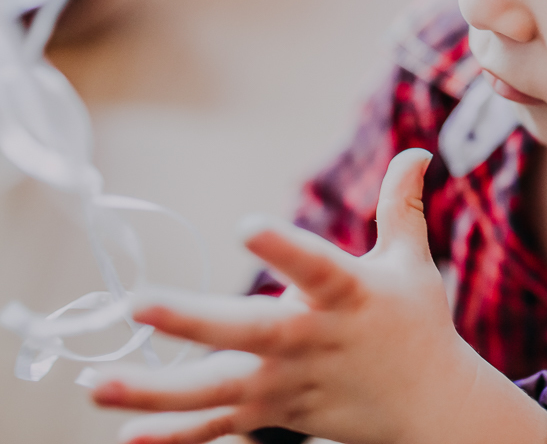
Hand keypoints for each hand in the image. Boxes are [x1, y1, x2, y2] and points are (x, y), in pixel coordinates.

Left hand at [91, 149, 546, 443]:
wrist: (431, 410)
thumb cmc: (416, 325)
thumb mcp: (412, 262)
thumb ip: (401, 205)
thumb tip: (418, 150)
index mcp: (349, 294)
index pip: (316, 267)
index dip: (283, 248)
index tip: (247, 226)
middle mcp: (313, 340)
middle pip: (249, 332)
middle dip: (192, 320)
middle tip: (137, 303)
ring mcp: (288, 382)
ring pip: (218, 388)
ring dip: (155, 390)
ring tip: (96, 383)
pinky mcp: (275, 412)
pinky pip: (218, 427)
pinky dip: (176, 435)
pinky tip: (129, 434)